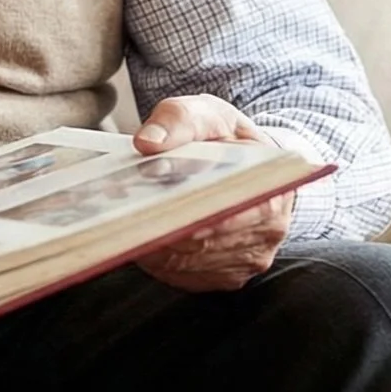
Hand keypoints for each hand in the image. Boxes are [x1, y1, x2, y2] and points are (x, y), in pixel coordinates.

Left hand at [130, 95, 293, 291]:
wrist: (246, 164)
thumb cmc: (225, 138)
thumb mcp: (205, 115)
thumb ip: (177, 121)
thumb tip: (147, 143)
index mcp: (271, 187)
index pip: (227, 210)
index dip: (187, 210)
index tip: (151, 203)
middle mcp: (268, 231)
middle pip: (202, 242)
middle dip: (158, 225)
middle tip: (119, 210)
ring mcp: (249, 258)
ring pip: (189, 262)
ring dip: (152, 244)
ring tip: (123, 220)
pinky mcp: (226, 276)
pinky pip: (184, 276)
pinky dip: (157, 259)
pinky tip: (139, 237)